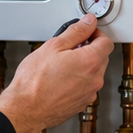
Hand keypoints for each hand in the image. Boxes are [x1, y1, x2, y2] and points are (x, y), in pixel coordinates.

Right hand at [0, 15, 112, 132]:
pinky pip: (86, 87)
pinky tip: (61, 80)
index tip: (86, 33)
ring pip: (93, 73)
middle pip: (101, 57)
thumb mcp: (53, 46)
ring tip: (61, 66)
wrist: (26, 109)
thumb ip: (76, 32)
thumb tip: (88, 23)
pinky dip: (78, 81)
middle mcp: (95, 79)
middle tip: (69, 48)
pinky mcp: (82, 104)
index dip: (96, 34)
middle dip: (89, 50)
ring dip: (83, 67)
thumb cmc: (34, 81)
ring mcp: (89, 93)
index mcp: (90, 61)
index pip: (106, 42)